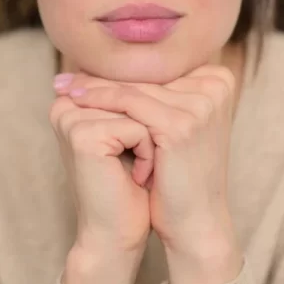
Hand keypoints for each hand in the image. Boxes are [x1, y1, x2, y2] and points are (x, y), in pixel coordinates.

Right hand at [49, 89, 153, 283]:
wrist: (119, 232)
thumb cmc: (132, 184)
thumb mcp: (135, 133)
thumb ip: (138, 96)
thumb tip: (171, 59)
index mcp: (73, 98)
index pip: (128, 81)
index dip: (151, 111)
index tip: (144, 144)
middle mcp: (65, 103)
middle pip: (134, 91)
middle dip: (152, 125)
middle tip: (147, 159)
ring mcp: (71, 118)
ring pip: (139, 107)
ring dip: (153, 140)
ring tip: (144, 169)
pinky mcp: (82, 135)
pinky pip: (137, 128)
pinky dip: (149, 155)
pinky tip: (138, 178)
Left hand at [56, 66, 243, 283]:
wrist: (196, 220)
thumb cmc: (181, 174)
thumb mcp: (177, 124)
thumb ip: (160, 93)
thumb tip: (117, 63)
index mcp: (219, 80)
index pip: (158, 68)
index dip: (118, 70)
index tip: (82, 69)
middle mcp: (215, 86)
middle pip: (146, 76)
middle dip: (102, 77)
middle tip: (65, 77)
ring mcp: (201, 105)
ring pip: (134, 88)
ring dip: (94, 88)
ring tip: (64, 88)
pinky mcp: (181, 124)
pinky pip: (130, 103)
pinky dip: (99, 101)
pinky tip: (76, 101)